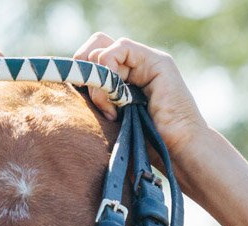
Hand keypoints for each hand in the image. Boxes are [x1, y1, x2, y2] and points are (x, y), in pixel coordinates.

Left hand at [74, 34, 208, 157]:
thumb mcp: (112, 125)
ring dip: (97, 78)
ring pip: (103, 47)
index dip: (81, 74)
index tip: (80, 102)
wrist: (179, 155)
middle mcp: (136, 68)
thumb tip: (68, 95)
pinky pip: (119, 48)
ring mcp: (148, 62)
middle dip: (83, 69)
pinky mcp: (158, 62)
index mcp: (125, 81)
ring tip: (109, 109)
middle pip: (95, 47)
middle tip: (86, 97)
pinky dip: (108, 70)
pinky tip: (116, 98)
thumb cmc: (148, 150)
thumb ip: (97, 105)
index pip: (92, 60)